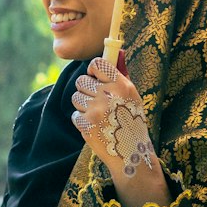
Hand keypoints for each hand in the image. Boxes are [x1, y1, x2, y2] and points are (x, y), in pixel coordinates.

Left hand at [70, 56, 170, 206]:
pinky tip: (95, 126)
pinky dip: (81, 120)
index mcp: (122, 85)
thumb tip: (115, 52)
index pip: (97, 64)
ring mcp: (96, 110)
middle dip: (86, 90)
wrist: (131, 154)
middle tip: (98, 101)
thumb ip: (120, 75)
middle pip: (81, 81)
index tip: (95, 77)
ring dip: (83, 105)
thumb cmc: (132, 121)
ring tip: (97, 115)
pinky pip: (74, 114)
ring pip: (75, 97)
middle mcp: (108, 95)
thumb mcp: (132, 97)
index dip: (92, 69)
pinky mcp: (85, 125)